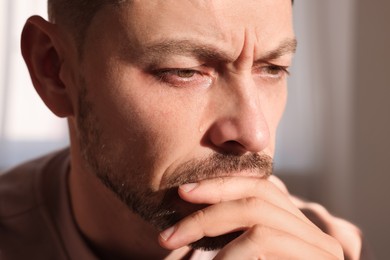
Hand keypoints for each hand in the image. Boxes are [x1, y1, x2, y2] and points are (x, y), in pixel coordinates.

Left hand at [158, 176, 343, 258]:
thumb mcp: (240, 258)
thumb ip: (232, 237)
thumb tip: (190, 221)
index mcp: (294, 227)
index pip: (260, 187)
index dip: (222, 184)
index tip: (185, 191)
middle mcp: (312, 233)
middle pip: (258, 193)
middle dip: (209, 202)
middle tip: (170, 227)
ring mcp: (320, 248)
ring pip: (258, 216)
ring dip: (211, 225)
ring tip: (177, 244)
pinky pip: (264, 240)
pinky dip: (230, 252)